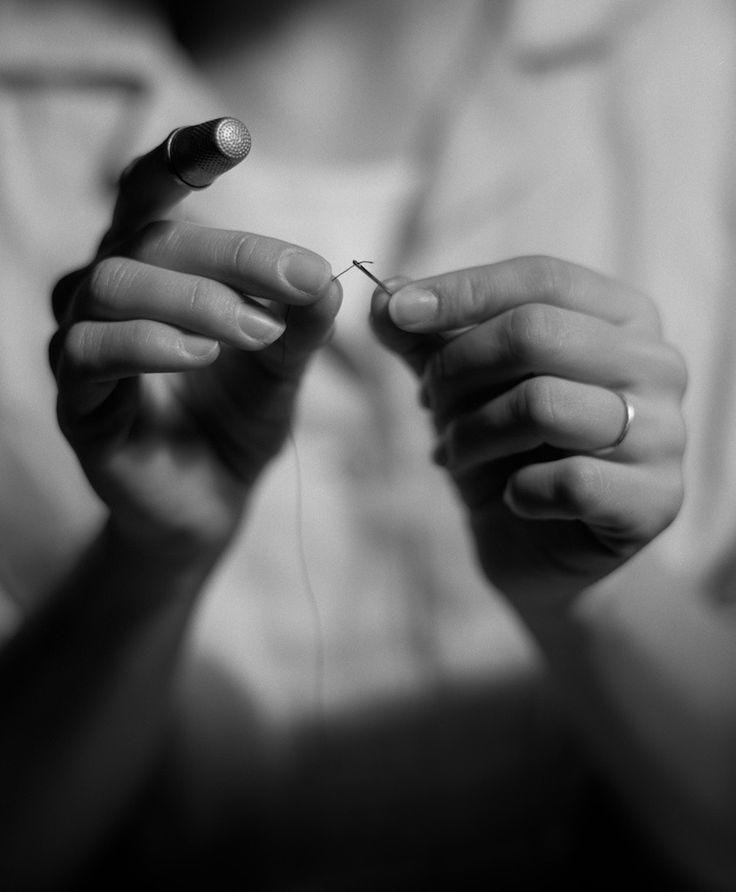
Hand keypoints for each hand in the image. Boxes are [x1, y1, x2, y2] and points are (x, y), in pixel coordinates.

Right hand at [49, 132, 340, 559]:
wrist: (208, 501)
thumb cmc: (237, 420)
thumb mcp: (282, 364)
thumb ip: (300, 320)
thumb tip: (327, 275)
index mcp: (153, 267)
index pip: (153, 193)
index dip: (185, 156)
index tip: (236, 136)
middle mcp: (105, 291)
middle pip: (149, 238)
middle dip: (231, 253)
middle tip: (302, 279)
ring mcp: (81, 343)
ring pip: (113, 285)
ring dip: (196, 301)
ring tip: (257, 332)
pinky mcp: (75, 401)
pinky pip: (90, 352)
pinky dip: (147, 345)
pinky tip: (198, 355)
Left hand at [370, 256, 685, 607]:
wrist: (538, 549)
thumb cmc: (505, 452)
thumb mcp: (460, 387)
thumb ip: (424, 340)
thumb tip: (382, 295)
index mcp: (621, 317)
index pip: (541, 278)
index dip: (462, 291)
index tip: (398, 312)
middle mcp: (656, 363)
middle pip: (536, 333)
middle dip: (458, 371)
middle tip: (430, 407)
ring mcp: (667, 432)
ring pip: (543, 404)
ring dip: (473, 434)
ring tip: (455, 455)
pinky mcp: (658, 501)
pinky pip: (570, 482)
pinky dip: (519, 493)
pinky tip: (513, 499)